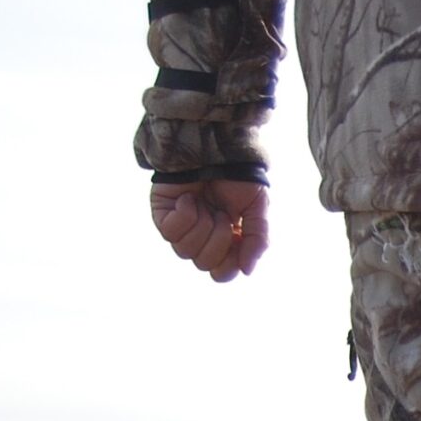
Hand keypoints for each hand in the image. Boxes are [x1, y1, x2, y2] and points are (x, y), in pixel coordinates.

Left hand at [150, 178, 270, 281]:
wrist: (215, 147)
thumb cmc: (238, 176)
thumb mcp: (258, 209)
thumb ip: (257, 240)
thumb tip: (247, 271)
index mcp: (225, 241)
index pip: (221, 274)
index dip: (228, 264)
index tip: (237, 239)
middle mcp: (201, 238)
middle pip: (203, 264)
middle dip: (217, 238)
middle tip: (222, 213)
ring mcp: (180, 228)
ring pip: (185, 251)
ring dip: (202, 225)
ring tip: (206, 203)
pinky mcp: (162, 215)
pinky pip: (170, 232)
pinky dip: (185, 214)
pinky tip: (189, 198)